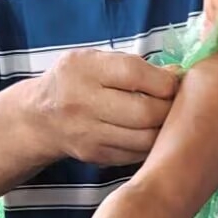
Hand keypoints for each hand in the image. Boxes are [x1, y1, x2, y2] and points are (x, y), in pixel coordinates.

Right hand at [27, 50, 180, 167]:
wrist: (39, 117)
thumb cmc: (77, 82)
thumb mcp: (96, 61)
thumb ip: (134, 66)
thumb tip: (177, 75)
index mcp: (84, 69)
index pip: (135, 74)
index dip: (164, 81)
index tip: (175, 83)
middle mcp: (82, 102)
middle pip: (144, 112)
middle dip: (170, 109)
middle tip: (178, 105)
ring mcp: (88, 133)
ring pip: (145, 139)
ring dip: (165, 131)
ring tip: (169, 121)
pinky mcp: (95, 155)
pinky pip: (137, 154)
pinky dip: (152, 146)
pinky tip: (154, 135)